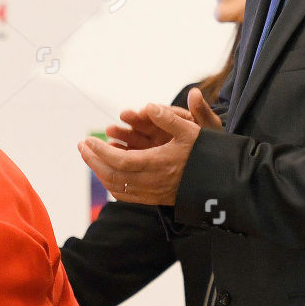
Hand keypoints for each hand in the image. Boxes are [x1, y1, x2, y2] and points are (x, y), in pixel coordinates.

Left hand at [80, 101, 202, 206]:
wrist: (222, 184)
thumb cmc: (207, 153)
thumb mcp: (192, 130)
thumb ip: (168, 118)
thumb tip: (148, 105)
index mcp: (158, 164)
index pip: (119, 160)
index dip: (100, 152)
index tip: (87, 140)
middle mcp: (152, 182)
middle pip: (112, 175)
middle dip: (93, 161)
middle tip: (82, 146)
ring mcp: (152, 194)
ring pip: (116, 187)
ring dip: (99, 172)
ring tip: (89, 156)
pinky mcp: (154, 200)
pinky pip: (125, 195)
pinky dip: (111, 183)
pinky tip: (106, 171)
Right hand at [103, 89, 220, 149]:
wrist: (211, 167)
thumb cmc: (210, 144)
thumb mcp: (209, 127)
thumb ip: (200, 112)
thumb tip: (195, 92)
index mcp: (175, 120)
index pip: (161, 114)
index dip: (152, 113)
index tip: (143, 110)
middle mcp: (162, 131)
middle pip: (144, 125)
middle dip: (131, 122)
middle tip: (122, 116)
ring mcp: (153, 145)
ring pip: (135, 138)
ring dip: (122, 135)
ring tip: (110, 132)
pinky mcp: (147, 157)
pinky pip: (132, 154)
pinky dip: (123, 151)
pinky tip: (112, 149)